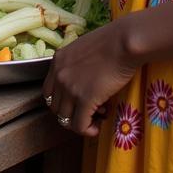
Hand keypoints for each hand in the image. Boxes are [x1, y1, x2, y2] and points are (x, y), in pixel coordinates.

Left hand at [44, 18, 140, 136]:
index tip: (76, 104)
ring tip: (97, 117)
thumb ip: (75, 64)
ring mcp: (70, 88)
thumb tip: (82, 80)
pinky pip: (80, 125)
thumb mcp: (83, 49)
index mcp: (57, 61)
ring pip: (65, 120)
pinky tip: (98, 126)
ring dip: (80, 123)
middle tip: (88, 112)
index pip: (48, 92)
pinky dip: (88, 130)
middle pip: (55, 108)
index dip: (62, 102)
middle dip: (71, 113)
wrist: (124, 42)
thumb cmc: (111, 41)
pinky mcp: (84, 99)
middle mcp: (59, 75)